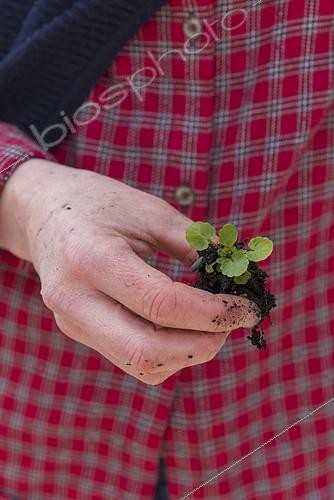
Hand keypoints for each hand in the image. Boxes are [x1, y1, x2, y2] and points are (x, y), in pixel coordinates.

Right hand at [0, 159, 259, 384]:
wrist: (43, 214)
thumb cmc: (99, 203)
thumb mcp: (149, 211)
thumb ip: (194, 244)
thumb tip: (237, 275)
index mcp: (91, 258)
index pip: (162, 305)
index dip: (214, 313)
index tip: (247, 308)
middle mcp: (75, 299)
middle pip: (147, 351)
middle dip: (203, 345)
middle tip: (234, 324)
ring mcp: (72, 321)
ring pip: (140, 365)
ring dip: (187, 354)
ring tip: (211, 325)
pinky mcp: (77, 331)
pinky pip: (130, 359)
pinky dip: (167, 354)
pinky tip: (182, 329)